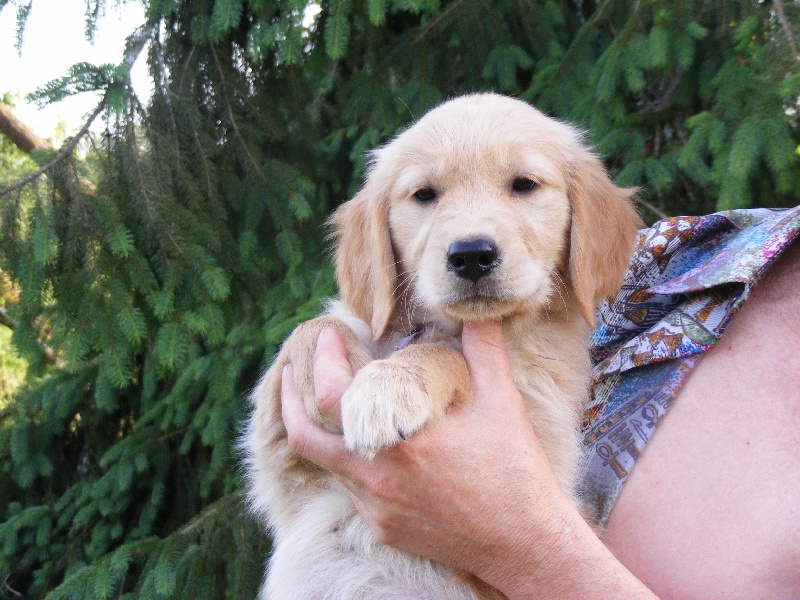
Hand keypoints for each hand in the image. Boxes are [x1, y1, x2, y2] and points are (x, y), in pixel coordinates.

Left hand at [281, 321, 654, 598]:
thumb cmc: (514, 472)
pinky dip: (348, 461)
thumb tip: (478, 310)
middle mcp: (376, 477)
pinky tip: (367, 444)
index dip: (322, 361)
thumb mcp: (501, 402)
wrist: (524, 544)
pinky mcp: (382, 528)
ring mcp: (375, 507)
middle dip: (290, 400)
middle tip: (292, 372)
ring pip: (327, 463)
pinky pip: (350, 490)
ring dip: (322, 431)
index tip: (326, 335)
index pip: (333, 395)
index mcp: (399, 439)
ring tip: (329, 404)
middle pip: (304, 437)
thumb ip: (483, 349)